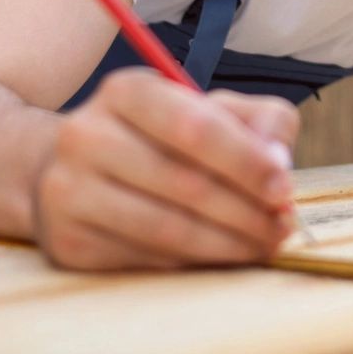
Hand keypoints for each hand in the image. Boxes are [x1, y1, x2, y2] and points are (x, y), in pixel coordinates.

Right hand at [31, 67, 300, 270]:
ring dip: (227, 245)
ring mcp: (68, 190)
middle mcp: (86, 135)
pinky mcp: (67, 241)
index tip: (284, 189)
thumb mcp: (207, 110)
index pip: (195, 127)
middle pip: (184, 184)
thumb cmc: (159, 138)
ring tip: (262, 246)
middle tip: (282, 228)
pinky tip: (219, 256)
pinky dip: (192, 262)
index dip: (247, 162)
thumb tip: (278, 163)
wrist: (69, 169)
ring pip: (166, 229)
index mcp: (126, 91)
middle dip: (247, 212)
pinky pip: (145, 258)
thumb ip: (259, 121)